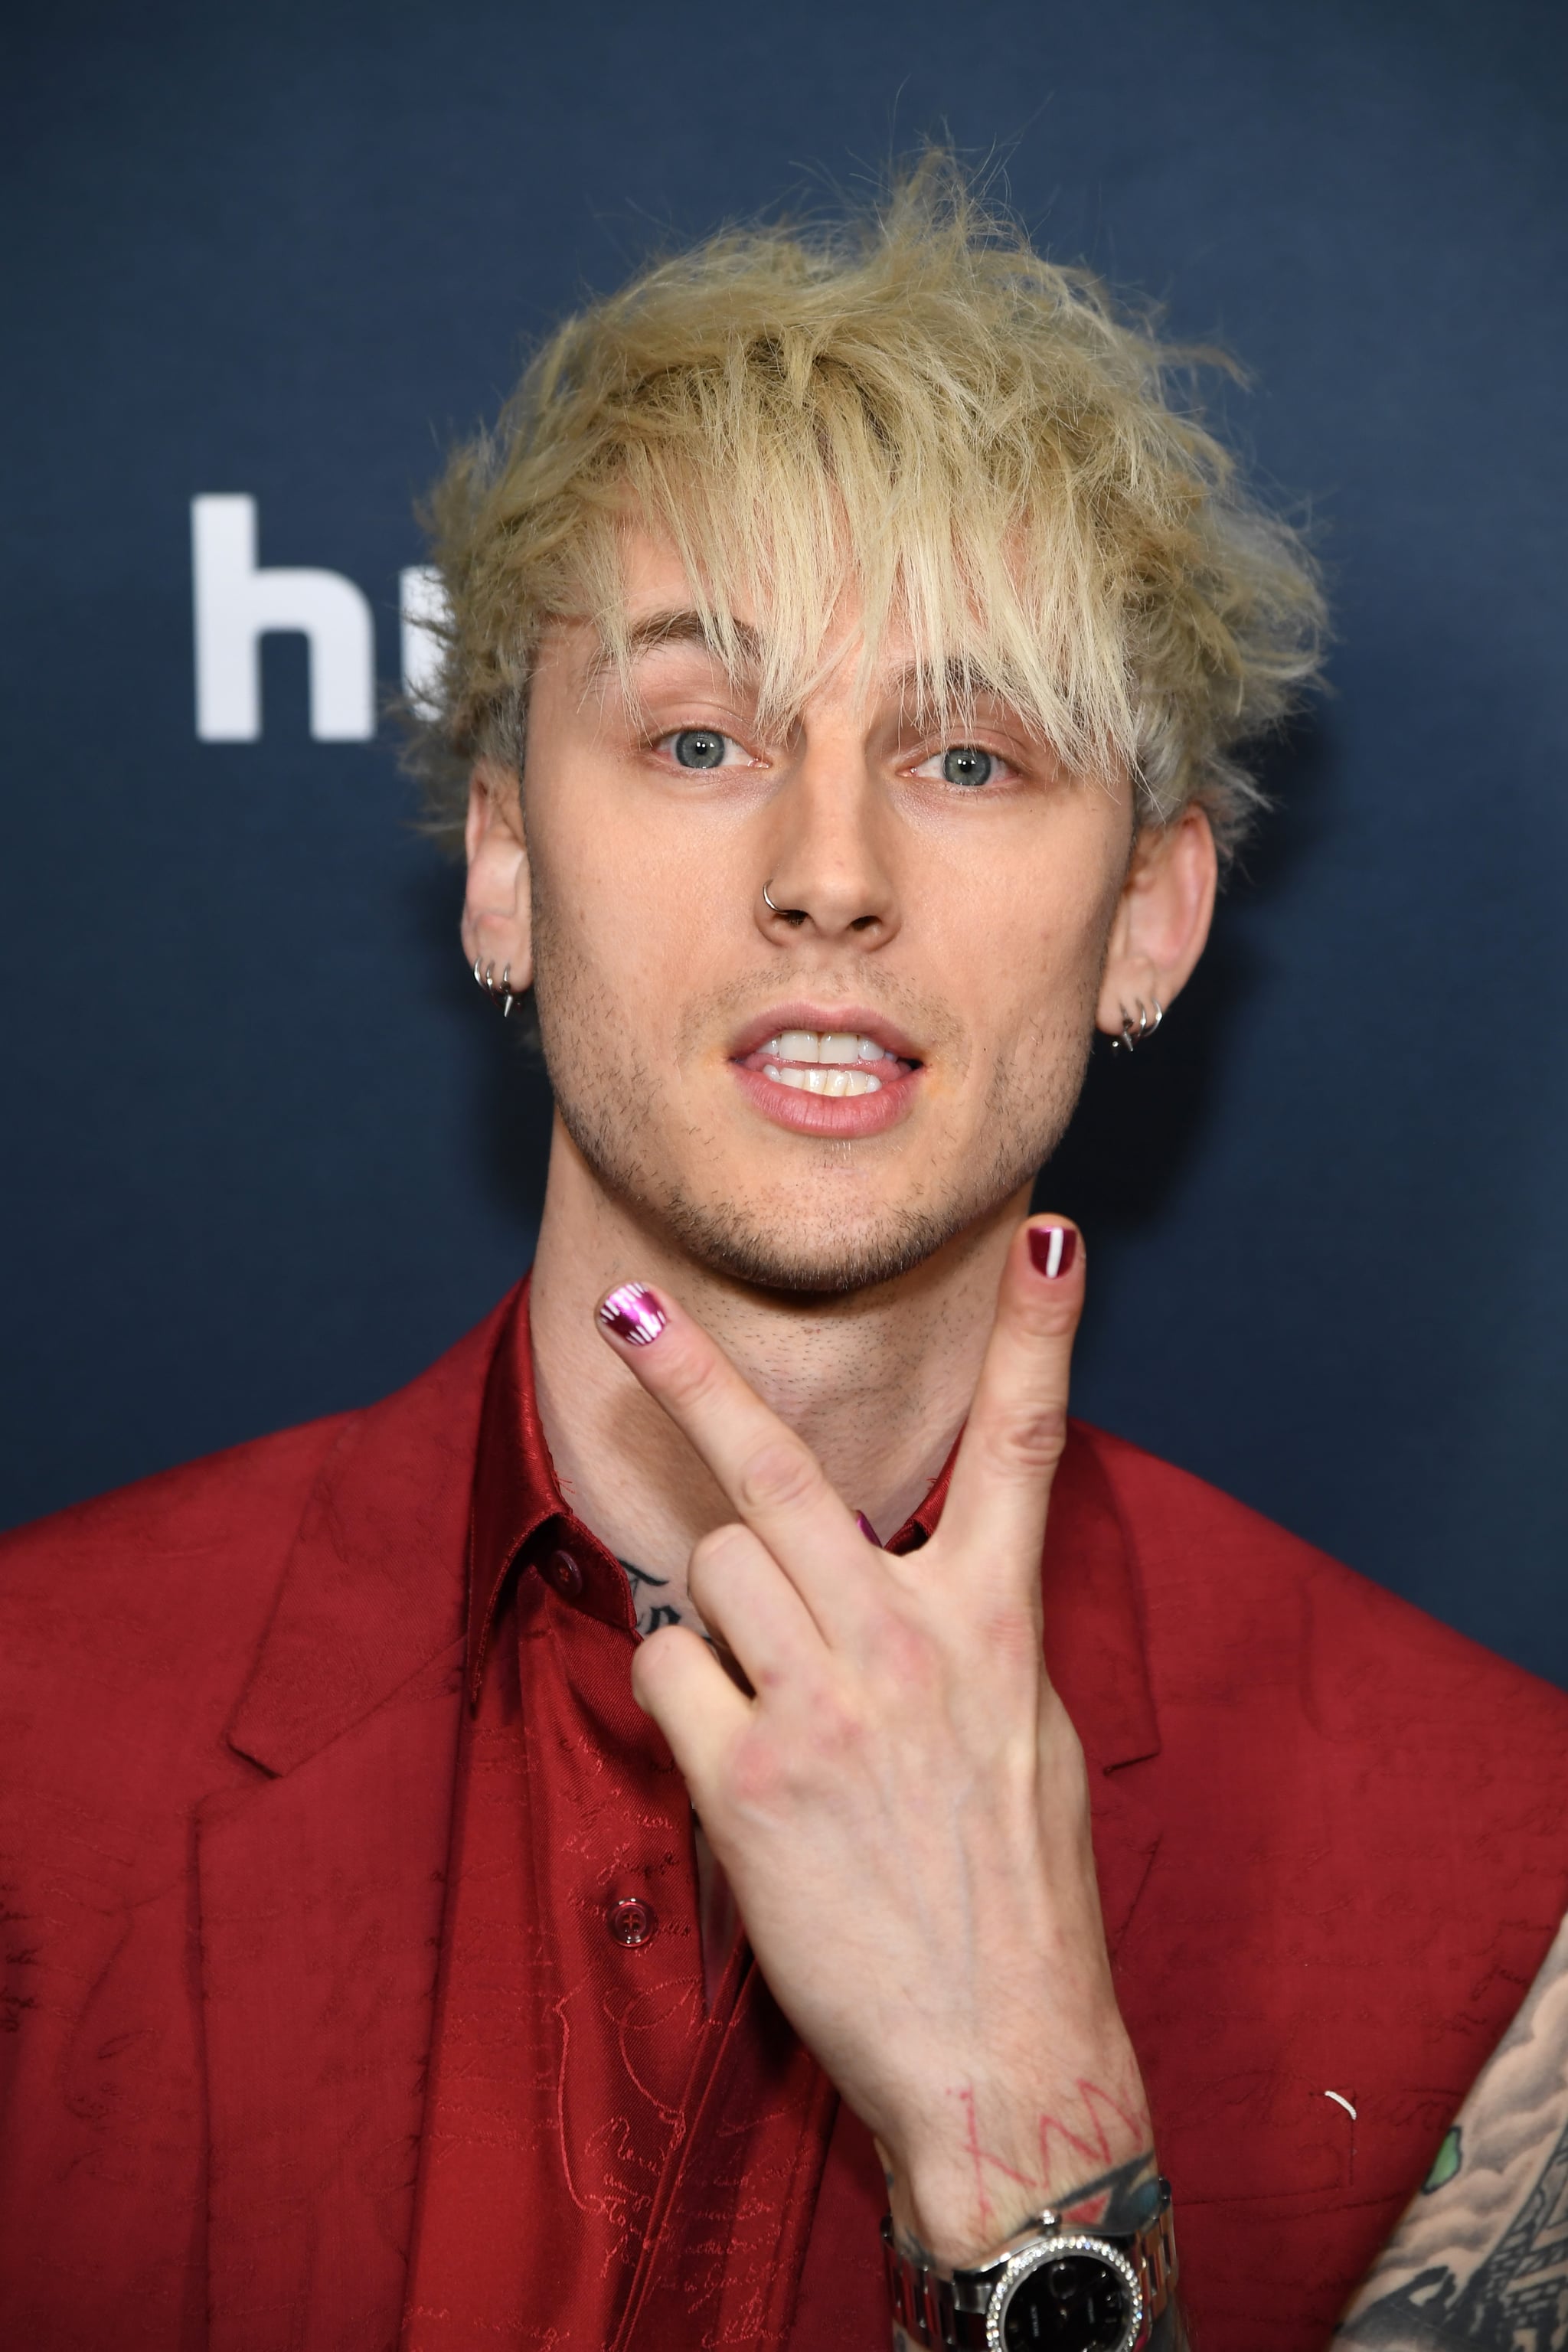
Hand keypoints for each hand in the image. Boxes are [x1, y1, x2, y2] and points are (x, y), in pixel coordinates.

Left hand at [595, 1218, 1154, 2269]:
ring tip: (763, 1677)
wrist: (999, 2053)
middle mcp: (908, 1642)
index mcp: (996, 1624)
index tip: (1044, 1233)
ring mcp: (822, 1706)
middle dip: (700, 1375)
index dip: (1038, 1332)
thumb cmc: (1018, 1891)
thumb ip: (965, 1631)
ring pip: (711, 1566)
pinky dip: (686, 1691)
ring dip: (717, 1603)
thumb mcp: (1029, 1733)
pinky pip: (670, 1668)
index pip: (1027, 1447)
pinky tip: (735, 1750)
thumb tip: (900, 1573)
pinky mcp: (746, 1779)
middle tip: (631, 1306)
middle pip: (785, 1469)